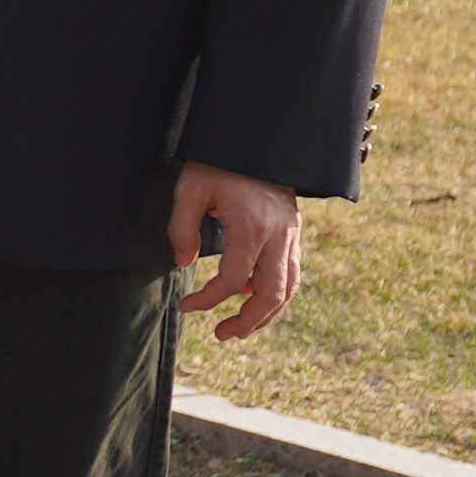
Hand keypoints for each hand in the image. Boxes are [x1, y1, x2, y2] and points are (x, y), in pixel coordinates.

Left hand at [170, 161, 305, 339]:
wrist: (257, 142)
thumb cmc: (217, 164)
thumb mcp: (189, 189)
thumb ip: (181, 227)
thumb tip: (183, 262)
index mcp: (250, 228)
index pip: (231, 280)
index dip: (207, 300)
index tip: (186, 306)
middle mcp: (277, 236)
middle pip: (270, 294)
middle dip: (247, 321)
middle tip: (221, 334)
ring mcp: (290, 236)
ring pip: (288, 288)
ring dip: (266, 314)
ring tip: (240, 328)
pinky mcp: (293, 233)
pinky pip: (292, 273)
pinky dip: (276, 293)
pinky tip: (253, 298)